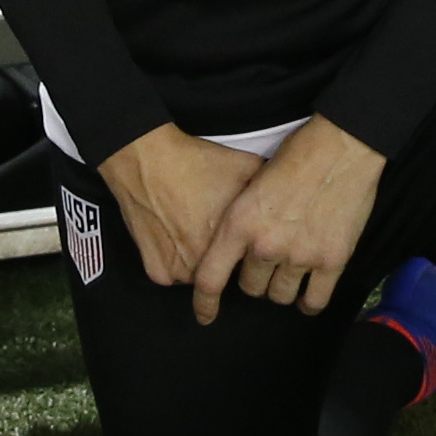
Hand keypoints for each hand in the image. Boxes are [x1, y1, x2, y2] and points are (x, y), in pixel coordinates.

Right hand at [99, 127, 262, 294]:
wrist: (146, 158)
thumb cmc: (196, 163)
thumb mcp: (245, 168)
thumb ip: (270, 191)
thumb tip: (290, 199)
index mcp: (234, 246)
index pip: (254, 265)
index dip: (252, 251)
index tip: (247, 239)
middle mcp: (209, 267)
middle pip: (227, 274)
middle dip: (226, 258)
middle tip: (213, 227)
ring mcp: (180, 274)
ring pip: (200, 276)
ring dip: (200, 261)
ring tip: (192, 228)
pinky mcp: (157, 273)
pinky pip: (173, 275)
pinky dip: (175, 260)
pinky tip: (173, 233)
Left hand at [190, 118, 384, 325]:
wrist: (341, 148)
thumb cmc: (295, 157)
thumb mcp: (251, 183)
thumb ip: (241, 220)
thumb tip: (235, 248)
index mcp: (239, 223)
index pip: (211, 278)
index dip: (204, 303)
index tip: (204, 316)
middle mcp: (265, 246)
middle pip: (250, 288)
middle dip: (255, 278)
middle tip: (266, 262)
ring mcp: (300, 256)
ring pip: (280, 296)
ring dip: (281, 288)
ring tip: (288, 272)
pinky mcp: (332, 261)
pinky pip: (314, 301)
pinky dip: (308, 303)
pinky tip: (307, 296)